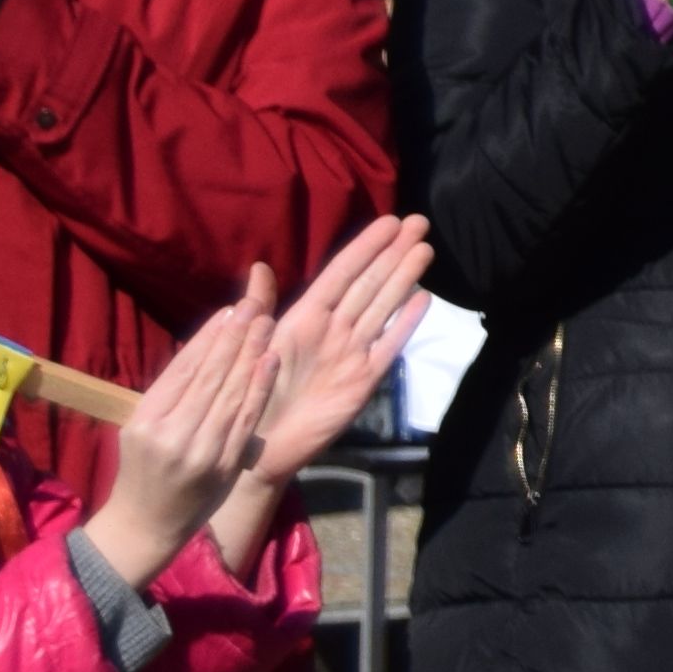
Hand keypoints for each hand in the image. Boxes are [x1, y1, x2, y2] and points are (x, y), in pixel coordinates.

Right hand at [74, 270, 284, 594]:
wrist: (148, 524)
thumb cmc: (144, 468)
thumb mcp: (141, 428)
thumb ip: (170, 393)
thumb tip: (206, 345)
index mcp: (145, 421)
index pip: (182, 369)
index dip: (208, 337)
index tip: (229, 310)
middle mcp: (171, 434)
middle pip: (209, 376)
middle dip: (234, 337)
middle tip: (254, 305)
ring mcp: (200, 451)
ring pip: (230, 393)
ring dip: (251, 354)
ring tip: (266, 322)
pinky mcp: (224, 464)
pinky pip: (245, 419)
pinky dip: (259, 387)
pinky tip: (269, 360)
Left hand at [209, 218, 432, 571]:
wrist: (257, 450)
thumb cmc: (246, 397)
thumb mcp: (249, 348)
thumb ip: (258, 310)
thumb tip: (258, 267)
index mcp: (302, 319)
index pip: (340, 274)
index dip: (365, 247)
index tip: (390, 221)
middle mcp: (332, 331)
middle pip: (369, 284)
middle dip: (393, 253)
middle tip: (421, 222)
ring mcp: (351, 354)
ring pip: (383, 307)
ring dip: (404, 278)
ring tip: (426, 249)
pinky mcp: (364, 380)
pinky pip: (389, 345)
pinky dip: (406, 323)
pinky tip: (423, 300)